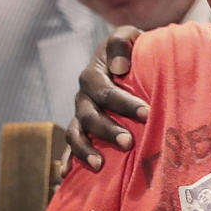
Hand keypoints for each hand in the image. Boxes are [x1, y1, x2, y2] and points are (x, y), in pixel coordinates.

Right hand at [64, 25, 146, 172]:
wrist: (125, 58)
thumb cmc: (132, 48)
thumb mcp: (128, 35)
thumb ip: (122, 42)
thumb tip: (119, 67)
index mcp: (94, 74)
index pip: (105, 90)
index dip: (123, 102)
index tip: (146, 112)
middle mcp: (84, 95)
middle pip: (90, 115)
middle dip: (108, 130)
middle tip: (129, 142)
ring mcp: (80, 113)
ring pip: (76, 133)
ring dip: (86, 150)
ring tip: (101, 165)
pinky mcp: (80, 128)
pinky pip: (69, 146)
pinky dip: (67, 159)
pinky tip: (64, 174)